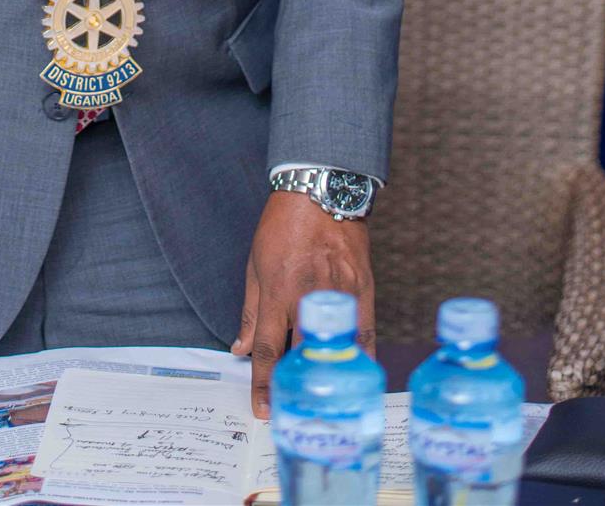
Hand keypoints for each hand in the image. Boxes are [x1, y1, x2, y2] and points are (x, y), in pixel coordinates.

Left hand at [232, 191, 374, 418]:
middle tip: (291, 410)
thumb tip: (240, 349)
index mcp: (278, 290)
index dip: (264, 382)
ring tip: (320, 401)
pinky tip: (353, 377)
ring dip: (326, 376)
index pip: (270, 348)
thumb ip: (251, 311)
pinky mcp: (363, 291)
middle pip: (302, 354)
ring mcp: (339, 294)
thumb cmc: (282, 226)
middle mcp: (308, 296)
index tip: (262, 409)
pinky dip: (359, 359)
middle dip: (296, 386)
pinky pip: (364, 334)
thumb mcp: (255, 264)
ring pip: (335, 347)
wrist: (320, 192)